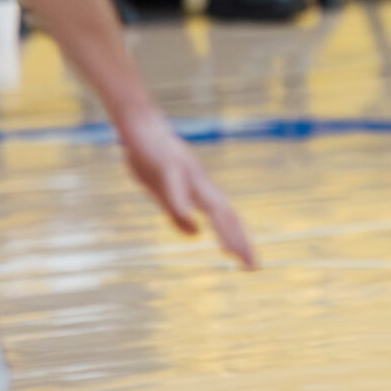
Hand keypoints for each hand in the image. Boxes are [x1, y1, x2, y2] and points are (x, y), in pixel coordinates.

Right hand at [116, 109, 254, 266]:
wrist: (138, 123)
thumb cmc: (150, 156)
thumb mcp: (162, 192)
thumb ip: (178, 213)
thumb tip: (196, 234)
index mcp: (200, 189)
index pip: (226, 217)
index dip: (238, 239)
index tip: (250, 264)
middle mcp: (200, 181)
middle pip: (226, 213)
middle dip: (239, 240)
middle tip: (253, 266)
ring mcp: (187, 172)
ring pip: (210, 203)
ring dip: (223, 228)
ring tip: (232, 252)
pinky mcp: (168, 165)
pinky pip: (178, 189)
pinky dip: (186, 207)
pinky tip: (193, 225)